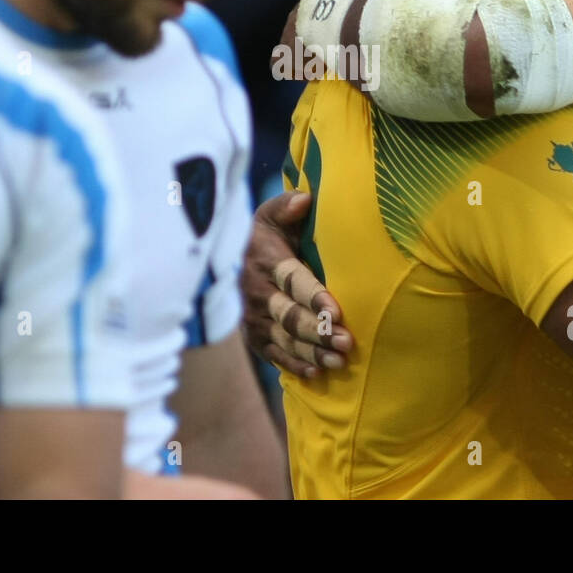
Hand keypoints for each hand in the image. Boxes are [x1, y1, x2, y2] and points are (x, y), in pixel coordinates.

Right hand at [240, 191, 351, 377]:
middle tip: (346, 341)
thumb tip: (306, 199)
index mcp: (266, 260)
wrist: (226, 261)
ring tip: (340, 360)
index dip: (314, 297)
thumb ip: (287, 205)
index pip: (292, 281)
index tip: (336, 311)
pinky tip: (317, 373)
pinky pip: (274, 354)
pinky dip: (295, 365)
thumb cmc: (262, 235)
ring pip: (285, 339)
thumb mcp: (270, 215)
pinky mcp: (254, 337)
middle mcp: (257, 292)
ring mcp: (254, 318)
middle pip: (289, 316)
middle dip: (318, 331)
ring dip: (313, 352)